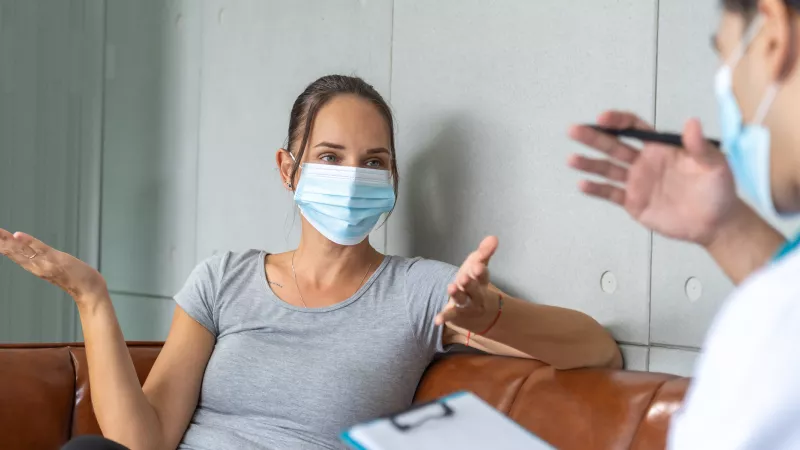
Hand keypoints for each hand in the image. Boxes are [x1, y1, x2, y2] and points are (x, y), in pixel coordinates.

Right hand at [0, 229, 107, 303]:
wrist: (89, 290)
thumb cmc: (73, 277)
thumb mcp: (52, 266)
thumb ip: (41, 259)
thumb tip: (34, 250)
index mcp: (34, 266)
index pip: (12, 253)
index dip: (0, 244)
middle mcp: (36, 265)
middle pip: (13, 251)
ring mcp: (45, 263)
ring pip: (22, 250)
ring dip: (7, 241)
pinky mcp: (57, 260)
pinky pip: (40, 249)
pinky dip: (28, 241)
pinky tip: (17, 235)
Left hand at [435, 236, 500, 330]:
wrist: (481, 313)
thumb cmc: (476, 283)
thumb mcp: (478, 266)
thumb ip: (484, 252)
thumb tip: (493, 237)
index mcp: (481, 281)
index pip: (483, 275)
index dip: (480, 271)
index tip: (478, 265)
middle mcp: (477, 294)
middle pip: (474, 289)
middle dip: (470, 283)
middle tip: (463, 277)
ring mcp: (468, 305)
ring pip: (463, 300)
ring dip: (457, 295)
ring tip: (451, 288)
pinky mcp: (457, 314)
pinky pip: (451, 316)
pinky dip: (444, 317)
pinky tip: (437, 320)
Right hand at [568, 111, 740, 246]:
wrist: (716, 223)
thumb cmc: (718, 189)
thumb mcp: (715, 164)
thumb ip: (700, 146)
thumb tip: (691, 122)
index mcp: (660, 147)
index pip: (633, 128)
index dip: (617, 121)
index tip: (602, 118)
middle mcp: (644, 162)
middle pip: (613, 145)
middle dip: (593, 137)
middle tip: (574, 130)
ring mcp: (637, 182)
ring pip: (607, 169)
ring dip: (589, 163)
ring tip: (571, 159)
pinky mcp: (633, 203)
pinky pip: (611, 194)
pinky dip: (597, 190)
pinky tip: (582, 185)